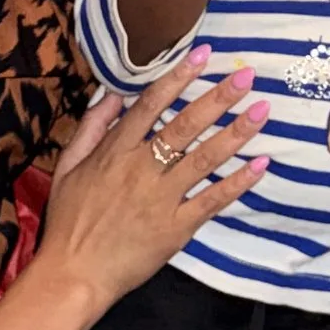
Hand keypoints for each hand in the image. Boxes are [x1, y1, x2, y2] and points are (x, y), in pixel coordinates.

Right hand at [35, 54, 268, 307]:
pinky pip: (212, 200)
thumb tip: (113, 92)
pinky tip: (260, 165)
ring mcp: (161, 199)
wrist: (73, 274)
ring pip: (204, 159)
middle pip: (185, 126)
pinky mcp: (176, 229)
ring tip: (261, 112)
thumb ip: (91, 127)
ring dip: (235, 134)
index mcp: (114, 151)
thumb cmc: (69, 221)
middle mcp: (141, 169)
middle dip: (217, 98)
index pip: (150, 104)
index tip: (202, 55)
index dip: (177, 77)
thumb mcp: (68, 166)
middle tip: (246, 76)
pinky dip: (237, 183)